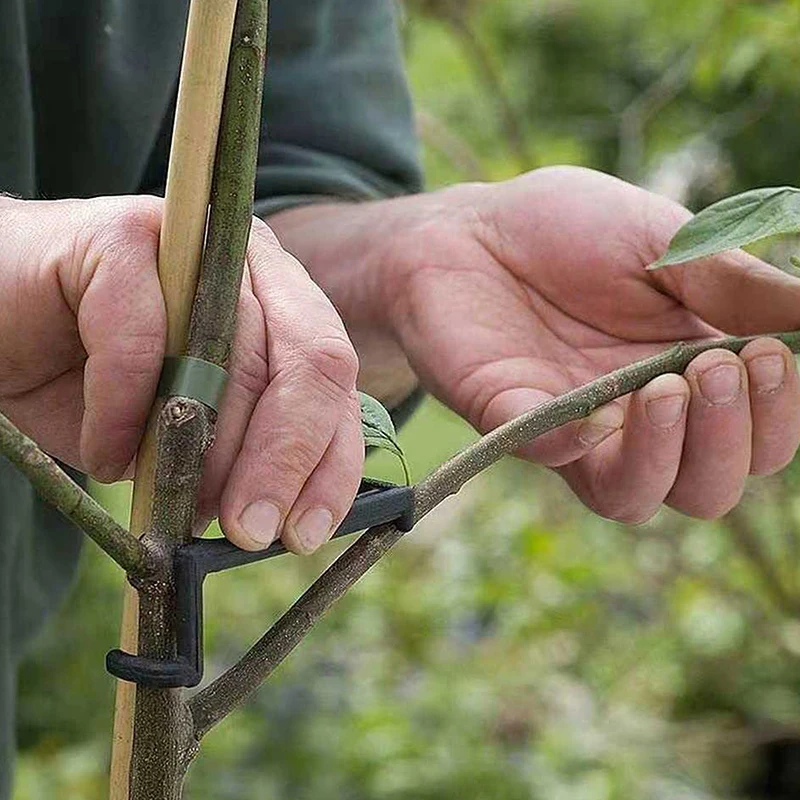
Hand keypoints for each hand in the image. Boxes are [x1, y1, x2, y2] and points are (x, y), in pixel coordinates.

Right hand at [0, 195, 362, 552]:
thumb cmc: (92, 384)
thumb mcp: (180, 437)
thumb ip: (234, 459)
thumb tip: (275, 518)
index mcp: (282, 306)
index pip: (335, 382)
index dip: (329, 462)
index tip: (303, 533)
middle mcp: (252, 267)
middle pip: (310, 362)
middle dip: (282, 463)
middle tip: (248, 531)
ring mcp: (194, 244)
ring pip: (233, 355)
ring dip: (206, 452)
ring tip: (174, 504)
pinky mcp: (122, 236)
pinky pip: (139, 342)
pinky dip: (121, 414)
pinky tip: (105, 455)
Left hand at [380, 166, 799, 521]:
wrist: (472, 227)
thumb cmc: (568, 230)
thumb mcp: (665, 243)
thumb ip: (734, 285)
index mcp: (688, 377)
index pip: (757, 437)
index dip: (778, 415)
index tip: (771, 355)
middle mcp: (637, 419)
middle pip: (706, 488)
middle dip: (728, 439)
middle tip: (716, 365)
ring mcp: (572, 428)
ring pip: (633, 496)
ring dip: (666, 456)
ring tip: (666, 387)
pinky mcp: (509, 420)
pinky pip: (547, 458)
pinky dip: (572, 446)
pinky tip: (591, 412)